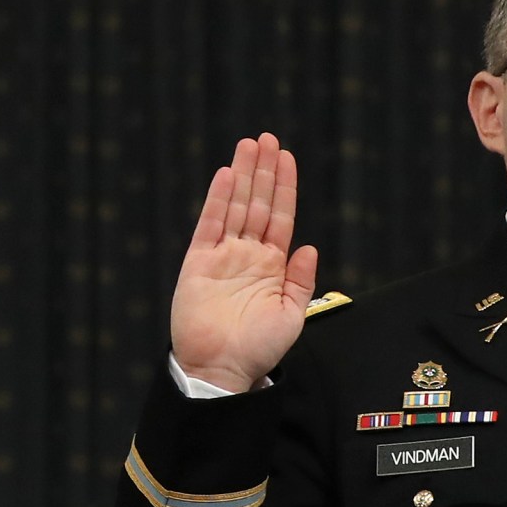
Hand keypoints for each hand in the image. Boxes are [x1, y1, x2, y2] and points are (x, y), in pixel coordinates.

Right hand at [168, 132, 317, 393]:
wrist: (223, 369)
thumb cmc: (258, 348)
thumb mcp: (291, 315)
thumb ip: (300, 280)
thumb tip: (308, 246)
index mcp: (271, 265)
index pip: (280, 217)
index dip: (284, 187)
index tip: (287, 158)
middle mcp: (246, 255)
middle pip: (258, 203)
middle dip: (263, 170)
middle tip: (267, 138)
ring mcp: (222, 256)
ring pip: (235, 206)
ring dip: (243, 175)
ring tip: (249, 144)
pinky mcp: (198, 263)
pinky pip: (209, 225)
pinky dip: (218, 200)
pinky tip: (226, 176)